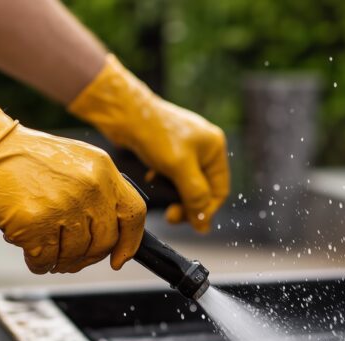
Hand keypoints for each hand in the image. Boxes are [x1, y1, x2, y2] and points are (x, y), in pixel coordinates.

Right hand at [0, 98, 145, 273]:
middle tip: (74, 258)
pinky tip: (32, 254)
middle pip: (105, 241)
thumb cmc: (28, 159)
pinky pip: (46, 259)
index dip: (130, 242)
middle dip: (89, 256)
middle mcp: (89, 188)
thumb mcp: (78, 162)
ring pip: (76, 254)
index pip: (134, 213)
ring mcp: (63, 206)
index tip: (120, 258)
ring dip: (62, 261)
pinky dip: (39, 263)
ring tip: (49, 252)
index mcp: (103, 171)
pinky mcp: (35, 223)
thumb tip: (116, 236)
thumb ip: (100, 192)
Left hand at [69, 55, 229, 232]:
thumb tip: (204, 225)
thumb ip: (195, 196)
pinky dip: (166, 182)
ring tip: (161, 198)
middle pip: (204, 189)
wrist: (125, 111)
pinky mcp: (170, 148)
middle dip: (188, 205)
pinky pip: (175, 174)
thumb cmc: (155, 134)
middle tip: (171, 217)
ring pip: (187, 183)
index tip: (191, 225)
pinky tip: (153, 178)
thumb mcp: (179, 168)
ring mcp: (188, 148)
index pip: (219, 191)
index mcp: (215, 148)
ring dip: (175, 195)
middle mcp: (205, 148)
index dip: (206, 210)